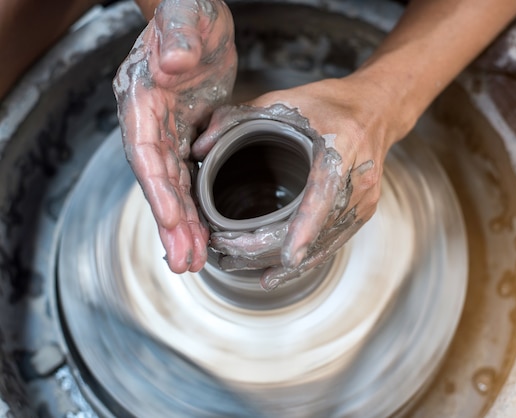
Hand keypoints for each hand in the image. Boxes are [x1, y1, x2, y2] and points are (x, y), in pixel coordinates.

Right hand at [113, 0, 236, 272]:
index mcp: (142, 100)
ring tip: (195, 260)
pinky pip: (190, 177)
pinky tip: (204, 231)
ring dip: (183, 225)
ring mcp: (166, 132)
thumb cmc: (188, 11)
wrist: (197, 15)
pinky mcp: (187, 135)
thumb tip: (172, 66)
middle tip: (186, 262)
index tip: (172, 224)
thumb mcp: (186, 17)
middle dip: (171, 223)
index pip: (146, 153)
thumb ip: (177, 38)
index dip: (158, 191)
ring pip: (174, 186)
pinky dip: (196, 206)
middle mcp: (149, 123)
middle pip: (158, 181)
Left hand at [193, 77, 406, 289]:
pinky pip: (331, 244)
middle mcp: (358, 183)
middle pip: (317, 230)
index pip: (324, 197)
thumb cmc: (329, 104)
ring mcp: (363, 203)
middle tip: (227, 251)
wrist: (375, 112)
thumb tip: (200, 150)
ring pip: (323, 245)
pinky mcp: (362, 214)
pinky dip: (303, 259)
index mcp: (341, 150)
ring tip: (239, 263)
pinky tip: (276, 271)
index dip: (306, 229)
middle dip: (271, 249)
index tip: (288, 259)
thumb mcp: (282, 101)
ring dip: (282, 260)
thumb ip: (237, 119)